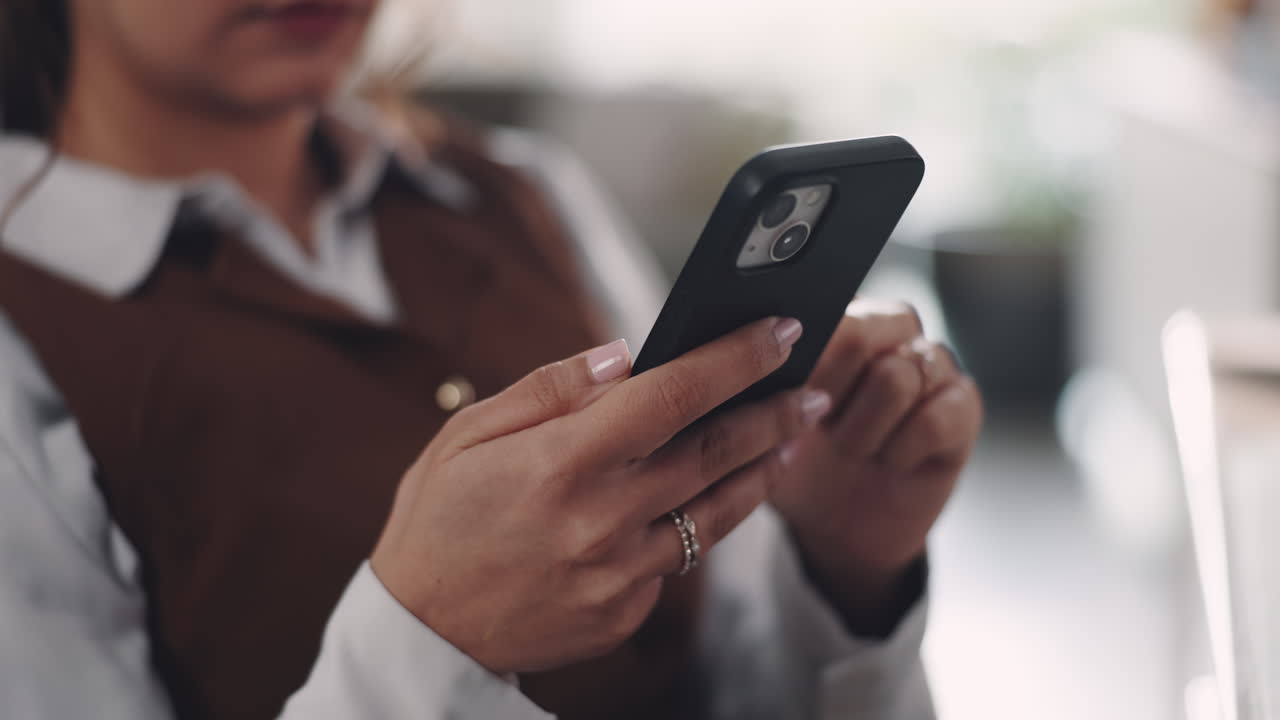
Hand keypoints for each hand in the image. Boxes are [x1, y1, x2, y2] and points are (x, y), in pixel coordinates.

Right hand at [371, 317, 830, 673]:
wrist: (424, 633)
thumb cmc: (438, 520)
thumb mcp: (468, 435)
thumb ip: (551, 391)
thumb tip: (626, 356)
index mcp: (563, 463)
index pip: (674, 394)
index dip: (735, 358)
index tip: (779, 331)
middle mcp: (602, 519)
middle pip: (715, 453)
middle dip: (774, 414)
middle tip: (811, 391)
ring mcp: (619, 573)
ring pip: (717, 513)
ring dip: (762, 471)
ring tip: (790, 440)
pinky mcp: (625, 612)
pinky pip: (678, 559)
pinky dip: (700, 522)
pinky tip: (715, 498)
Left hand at [769, 300, 982, 635]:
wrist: (831, 526)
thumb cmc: (793, 462)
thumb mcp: (760, 422)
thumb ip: (758, 378)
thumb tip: (754, 345)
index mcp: (838, 318)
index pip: (829, 302)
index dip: (808, 349)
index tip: (790, 389)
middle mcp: (891, 332)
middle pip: (869, 326)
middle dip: (833, 387)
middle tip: (819, 423)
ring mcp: (932, 367)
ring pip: (900, 376)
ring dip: (862, 428)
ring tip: (849, 446)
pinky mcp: (963, 410)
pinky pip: (938, 416)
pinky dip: (901, 450)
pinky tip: (888, 462)